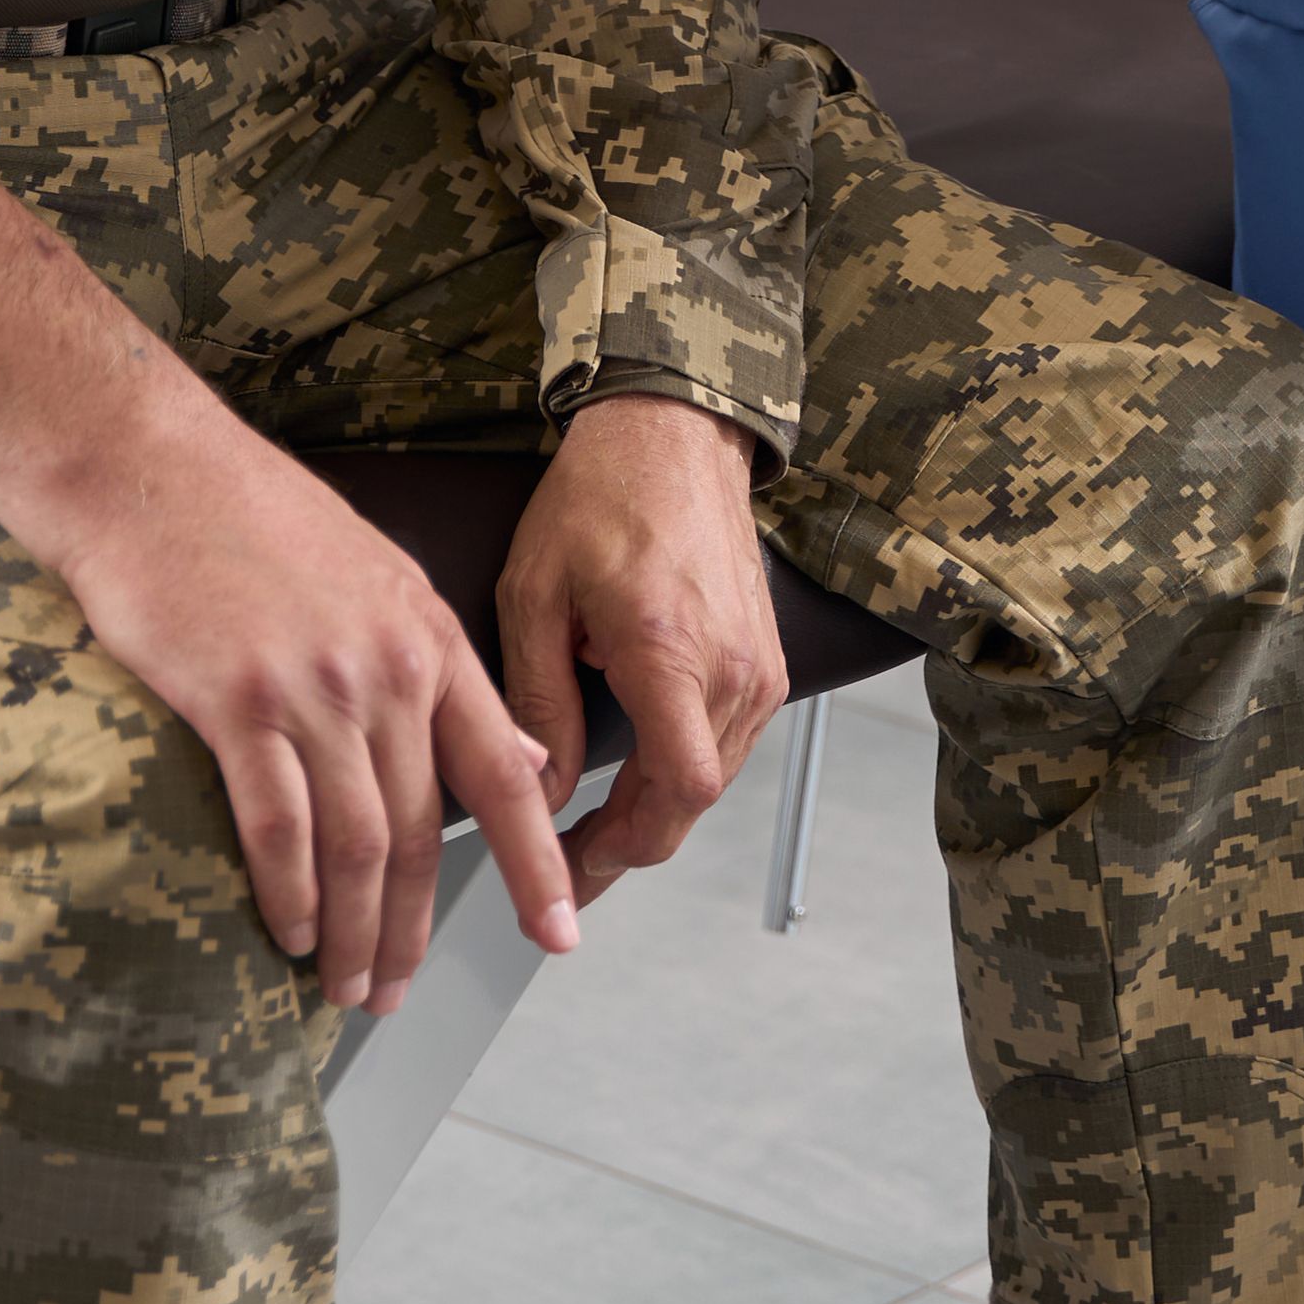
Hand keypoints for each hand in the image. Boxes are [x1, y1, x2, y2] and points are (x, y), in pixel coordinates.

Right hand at [37, 410, 580, 1013]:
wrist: (148, 469)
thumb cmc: (251, 521)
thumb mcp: (381, 578)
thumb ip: (442, 672)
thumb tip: (518, 753)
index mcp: (429, 640)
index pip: (506, 774)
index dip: (538, 864)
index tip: (560, 933)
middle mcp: (385, 670)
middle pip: (425, 830)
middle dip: (416, 927)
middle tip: (398, 991)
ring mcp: (314, 688)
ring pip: (357, 843)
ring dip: (356, 931)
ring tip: (345, 986)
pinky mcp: (237, 702)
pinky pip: (278, 827)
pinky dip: (288, 895)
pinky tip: (290, 933)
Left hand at [497, 392, 789, 906]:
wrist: (672, 436)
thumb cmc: (600, 497)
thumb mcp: (534, 596)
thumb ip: (538, 704)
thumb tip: (539, 790)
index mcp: (670, 650)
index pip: (678, 791)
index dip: (625, 847)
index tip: (572, 868)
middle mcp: (731, 665)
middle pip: (694, 799)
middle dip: (629, 843)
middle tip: (567, 865)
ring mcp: (760, 664)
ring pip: (715, 777)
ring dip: (655, 810)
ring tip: (591, 822)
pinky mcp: (768, 660)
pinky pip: (730, 741)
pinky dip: (684, 769)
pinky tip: (638, 770)